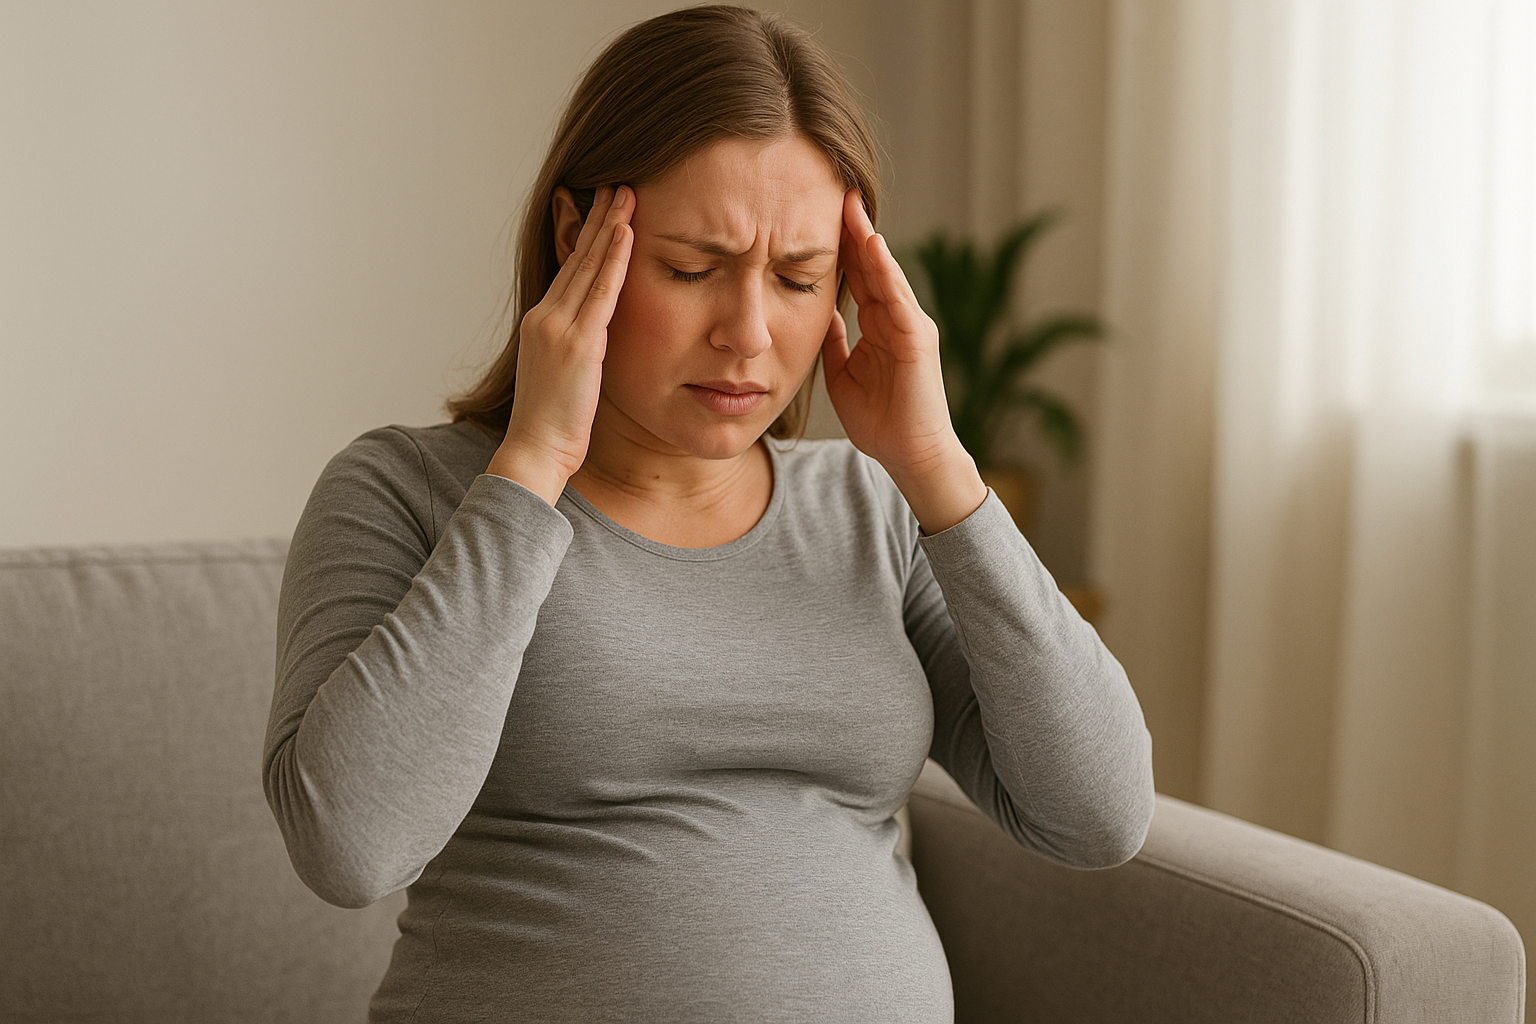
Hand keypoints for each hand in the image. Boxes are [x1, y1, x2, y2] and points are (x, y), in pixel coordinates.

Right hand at [487, 185, 632, 503]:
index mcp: (542, 324)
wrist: (534, 451)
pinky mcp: (577, 343)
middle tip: (616, 182)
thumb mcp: (563, 379)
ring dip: (609, 226)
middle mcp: (546, 317)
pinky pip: (601, 292)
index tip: (601, 208)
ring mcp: (559, 327)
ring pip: (589, 266)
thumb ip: (577, 352)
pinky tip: (627, 233)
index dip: (586, 238)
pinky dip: (615, 260)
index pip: (570, 271)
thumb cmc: (551, 428)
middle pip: (577, 258)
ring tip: (627, 193)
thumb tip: (596, 342)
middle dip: (598, 219)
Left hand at [822, 189, 985, 532]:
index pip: (858, 275)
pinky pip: (898, 297)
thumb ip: (833, 343)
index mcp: (879, 325)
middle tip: (834, 188)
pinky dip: (885, 270)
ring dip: (868, 237)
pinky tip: (871, 245)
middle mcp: (897, 318)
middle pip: (872, 264)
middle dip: (854, 228)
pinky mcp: (918, 338)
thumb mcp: (842, 375)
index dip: (839, 245)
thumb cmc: (881, 422)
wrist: (911, 455)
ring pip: (886, 272)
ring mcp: (911, 325)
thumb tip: (816, 315)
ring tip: (851, 204)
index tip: (817, 213)